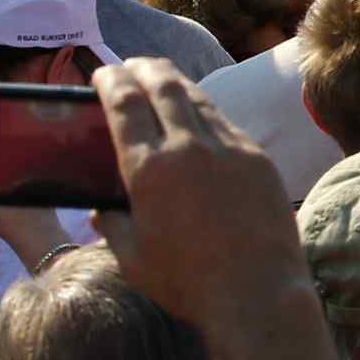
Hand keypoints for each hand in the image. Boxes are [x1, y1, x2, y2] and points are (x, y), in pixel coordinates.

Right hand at [90, 58, 297, 316]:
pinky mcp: (258, 158)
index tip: (102, 73)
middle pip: (162, 84)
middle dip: (141, 68)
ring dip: (174, 82)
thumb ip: (112, 226)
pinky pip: (225, 122)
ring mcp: (229, 148)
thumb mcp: (132, 260)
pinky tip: (199, 118)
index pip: (123, 103)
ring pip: (197, 97)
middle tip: (129, 66)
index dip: (110, 80)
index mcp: (149, 168)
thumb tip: (101, 210)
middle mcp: (189, 147)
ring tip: (161, 80)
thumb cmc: (189, 284)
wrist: (257, 293)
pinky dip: (204, 111)